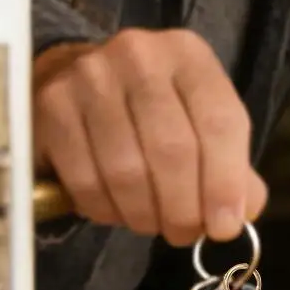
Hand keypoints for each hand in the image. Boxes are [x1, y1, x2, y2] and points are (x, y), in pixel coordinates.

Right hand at [32, 29, 267, 245]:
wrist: (76, 77)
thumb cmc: (152, 110)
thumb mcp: (200, 123)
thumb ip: (231, 169)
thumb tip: (238, 215)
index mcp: (189, 55)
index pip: (220, 122)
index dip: (225, 183)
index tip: (224, 228)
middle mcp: (140, 55)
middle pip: (172, 149)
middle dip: (182, 209)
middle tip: (183, 234)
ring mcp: (90, 77)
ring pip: (126, 170)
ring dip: (143, 214)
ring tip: (150, 223)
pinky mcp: (51, 106)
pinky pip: (85, 179)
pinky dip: (104, 209)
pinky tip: (114, 209)